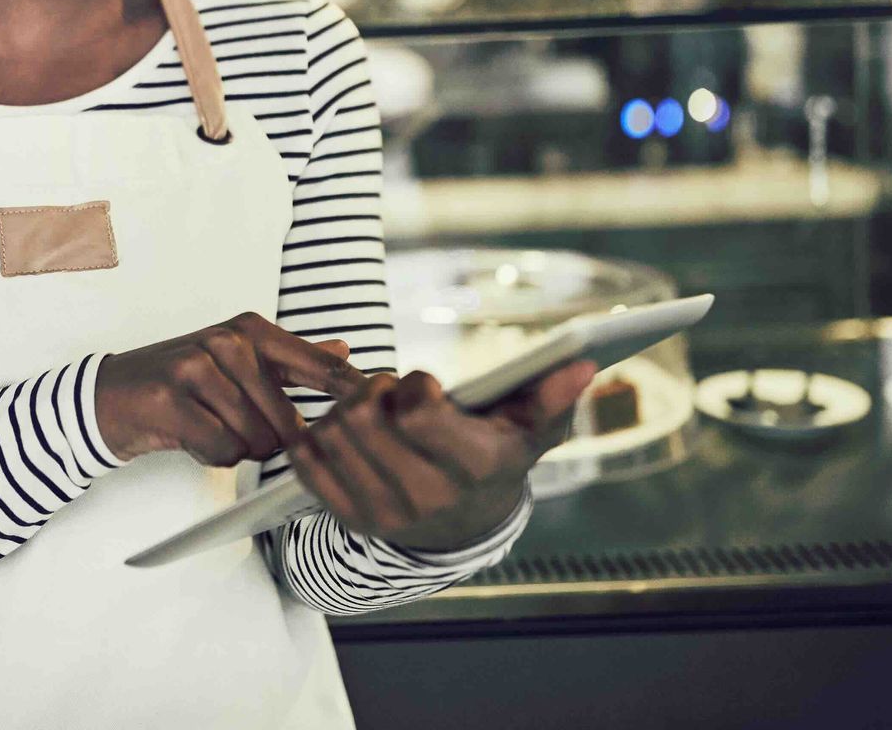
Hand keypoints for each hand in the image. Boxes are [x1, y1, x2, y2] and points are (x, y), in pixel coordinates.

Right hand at [95, 313, 370, 464]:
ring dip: (237, 448)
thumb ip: (295, 358)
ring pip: (254, 440)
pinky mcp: (172, 399)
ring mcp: (197, 367)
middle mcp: (228, 341)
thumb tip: (346, 350)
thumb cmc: (183, 381)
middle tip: (237, 427)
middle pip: (287, 421)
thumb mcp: (240, 358)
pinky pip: (221, 449)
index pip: (319, 367)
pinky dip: (211, 455)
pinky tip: (191, 435)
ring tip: (209, 425)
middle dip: (271, 441)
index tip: (381, 411)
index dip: (352, 396)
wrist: (110, 395)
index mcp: (252, 330)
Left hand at [284, 358, 598, 552]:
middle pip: (363, 416)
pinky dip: (315, 436)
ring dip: (345, 410)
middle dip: (374, 390)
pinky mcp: (349, 518)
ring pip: (332, 432)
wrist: (467, 528)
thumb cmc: (498, 460)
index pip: (416, 412)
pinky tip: (346, 432)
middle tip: (390, 391)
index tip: (425, 384)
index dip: (414, 386)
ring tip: (371, 412)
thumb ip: (552, 396)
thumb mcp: (530, 430)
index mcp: (473, 469)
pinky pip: (307, 461)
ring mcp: (383, 512)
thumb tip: (584, 363)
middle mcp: (426, 497)